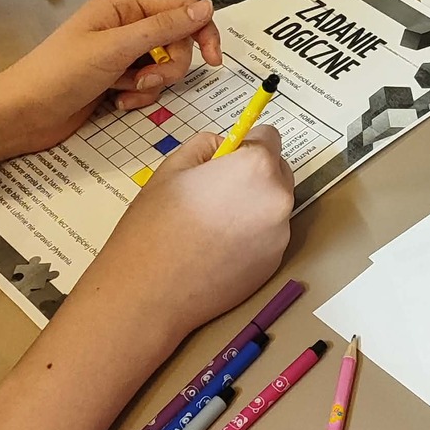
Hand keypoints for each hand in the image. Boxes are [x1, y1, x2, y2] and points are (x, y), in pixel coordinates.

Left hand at [0, 0, 222, 163]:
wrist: (24, 114)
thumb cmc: (62, 73)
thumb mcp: (117, 47)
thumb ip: (165, 27)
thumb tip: (207, 6)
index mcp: (125, 5)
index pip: (182, 9)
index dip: (201, 31)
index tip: (213, 60)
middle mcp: (127, 25)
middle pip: (178, 41)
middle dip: (169, 65)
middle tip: (147, 80)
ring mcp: (123, 54)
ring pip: (166, 66)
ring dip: (152, 84)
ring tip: (125, 92)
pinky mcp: (119, 79)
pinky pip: (149, 86)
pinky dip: (139, 97)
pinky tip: (117, 102)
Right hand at [69, 126, 294, 351]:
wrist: (149, 292)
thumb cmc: (155, 227)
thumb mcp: (173, 167)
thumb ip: (208, 145)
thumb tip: (227, 145)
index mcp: (256, 168)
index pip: (269, 137)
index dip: (245, 145)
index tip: (227, 159)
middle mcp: (279, 200)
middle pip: (277, 171)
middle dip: (253, 175)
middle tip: (213, 192)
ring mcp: (280, 235)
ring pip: (272, 205)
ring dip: (253, 207)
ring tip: (211, 224)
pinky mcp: (274, 264)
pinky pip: (268, 236)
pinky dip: (251, 236)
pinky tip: (217, 248)